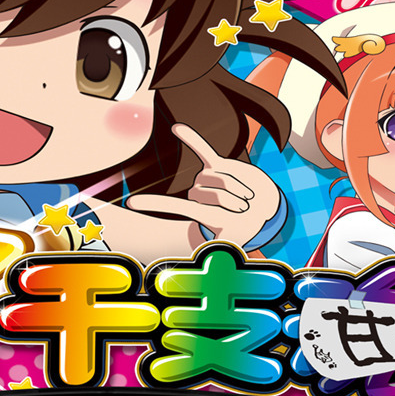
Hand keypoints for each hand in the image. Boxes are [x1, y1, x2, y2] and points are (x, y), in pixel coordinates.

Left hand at [112, 122, 281, 254]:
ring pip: (217, 175)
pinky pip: (203, 148)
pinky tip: (177, 127)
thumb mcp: (233, 243)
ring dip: (236, 185)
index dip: (152, 204)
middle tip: (243, 209)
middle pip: (207, 190)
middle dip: (229, 199)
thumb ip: (222, 253)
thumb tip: (211, 267)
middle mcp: (198, 193)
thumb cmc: (247, 228)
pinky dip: (191, 138)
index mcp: (198, 211)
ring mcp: (207, 178)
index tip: (130, 203)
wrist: (264, 209)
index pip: (171, 206)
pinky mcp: (219, 164)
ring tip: (245, 196)